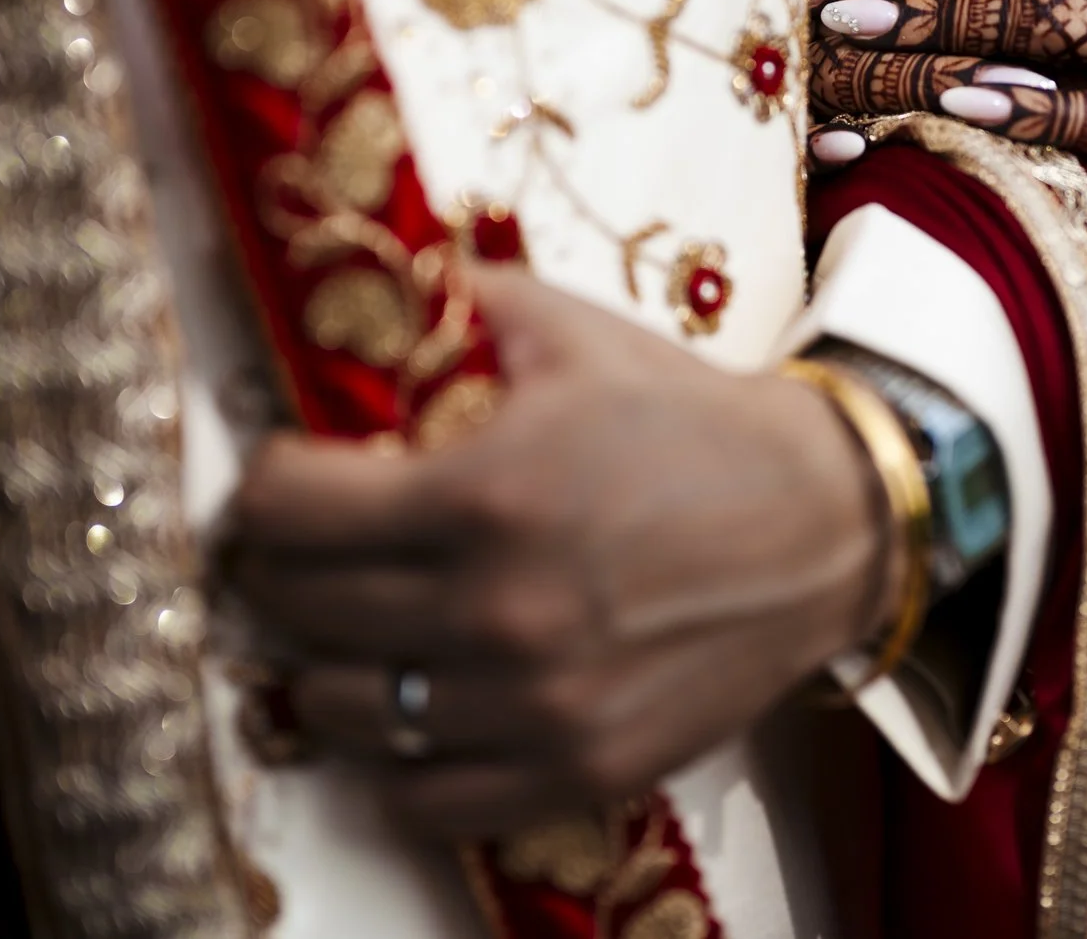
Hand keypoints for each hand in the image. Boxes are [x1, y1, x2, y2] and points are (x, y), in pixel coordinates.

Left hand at [224, 267, 891, 837]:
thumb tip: (367, 284)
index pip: (286, 514)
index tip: (281, 478)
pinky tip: (419, 705)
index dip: (263, 490)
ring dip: (330, 667)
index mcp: (483, 493)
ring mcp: (535, 704)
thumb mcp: (569, 330)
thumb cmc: (688, 420)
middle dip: (284, 571)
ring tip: (355, 629)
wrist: (823, 521)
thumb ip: (456, 304)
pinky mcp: (577, 769)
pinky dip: (401, 761)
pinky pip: (426, 801)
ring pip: (345, 713)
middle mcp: (496, 610)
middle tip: (306, 548)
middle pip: (300, 613)